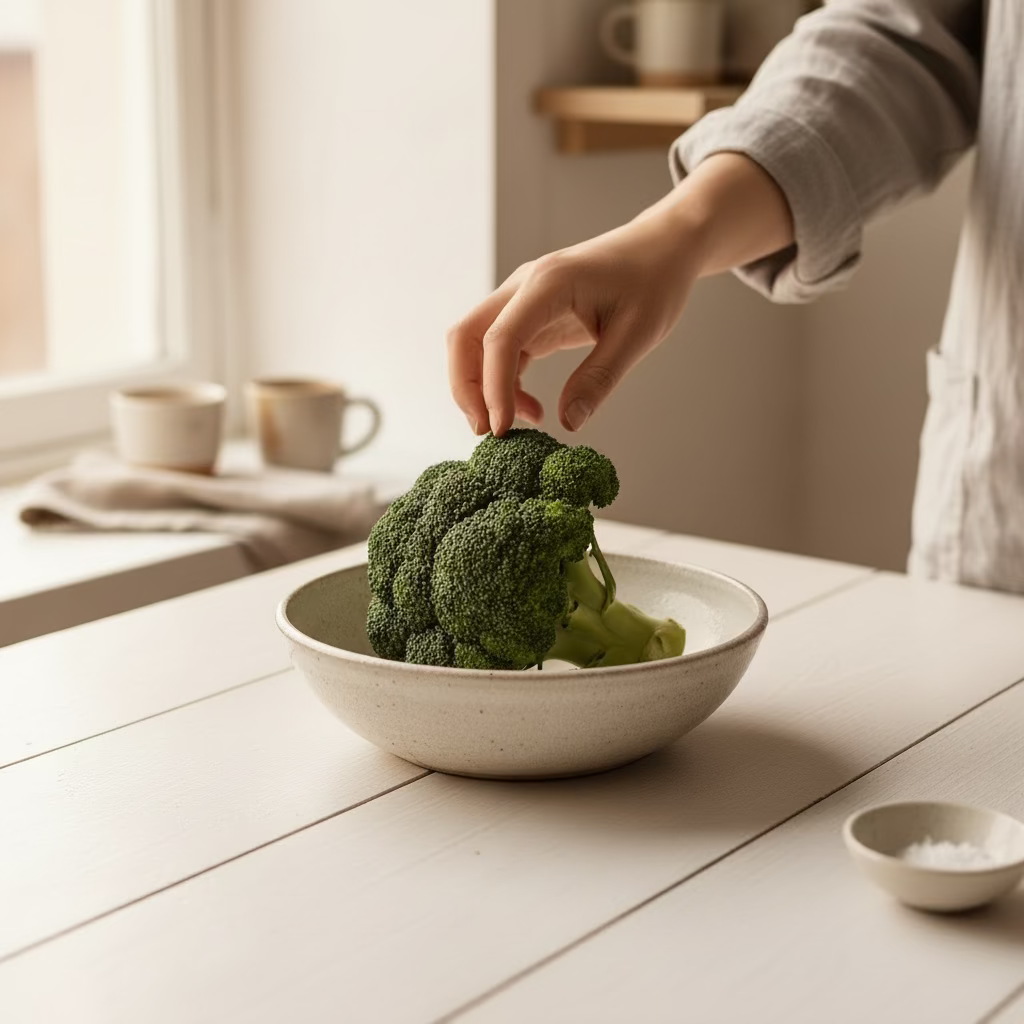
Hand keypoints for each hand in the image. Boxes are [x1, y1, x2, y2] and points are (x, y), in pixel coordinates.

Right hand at [446, 153, 794, 436]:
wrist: (660, 250)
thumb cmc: (654, 282)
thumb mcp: (637, 335)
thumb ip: (599, 378)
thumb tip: (568, 423)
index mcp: (549, 283)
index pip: (501, 337)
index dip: (493, 387)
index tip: (502, 429)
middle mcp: (524, 286)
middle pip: (466, 336)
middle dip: (467, 388)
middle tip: (489, 432)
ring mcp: (522, 299)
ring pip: (475, 345)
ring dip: (482, 388)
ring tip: (517, 425)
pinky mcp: (529, 316)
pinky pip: (499, 352)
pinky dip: (504, 384)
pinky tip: (533, 410)